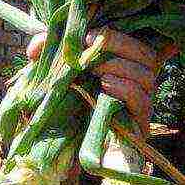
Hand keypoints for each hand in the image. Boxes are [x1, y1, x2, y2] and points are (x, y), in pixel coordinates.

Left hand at [26, 28, 176, 132]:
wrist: (62, 152)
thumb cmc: (61, 107)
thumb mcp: (54, 78)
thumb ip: (47, 59)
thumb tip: (36, 46)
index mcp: (123, 66)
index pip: (137, 41)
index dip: (117, 34)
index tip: (89, 33)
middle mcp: (138, 83)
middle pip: (148, 55)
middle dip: (120, 44)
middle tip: (90, 44)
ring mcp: (142, 104)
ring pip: (147, 76)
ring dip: (120, 66)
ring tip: (94, 68)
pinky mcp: (139, 125)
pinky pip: (142, 101)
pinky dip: (124, 89)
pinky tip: (105, 85)